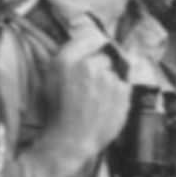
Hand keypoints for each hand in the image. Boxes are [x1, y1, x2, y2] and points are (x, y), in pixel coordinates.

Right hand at [33, 33, 130, 175]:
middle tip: (93, 86)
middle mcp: (87, 65)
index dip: (95, 45)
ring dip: (110, 81)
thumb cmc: (60, 112)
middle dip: (102, 67)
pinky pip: (124, 84)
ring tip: (98, 98)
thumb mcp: (51, 80)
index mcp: (66, 61)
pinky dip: (119, 92)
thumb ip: (68, 58)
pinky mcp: (122, 89)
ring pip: (116, 71)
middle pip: (105, 56)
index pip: (89, 38)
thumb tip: (86, 42)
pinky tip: (107, 104)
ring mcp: (107, 77)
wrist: (73, 138)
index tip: (98, 48)